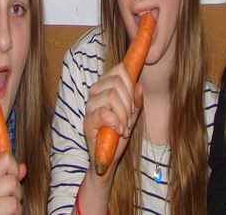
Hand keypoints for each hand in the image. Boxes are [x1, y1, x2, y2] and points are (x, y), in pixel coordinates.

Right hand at [0, 152, 25, 214]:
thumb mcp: (4, 190)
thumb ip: (12, 176)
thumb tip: (23, 167)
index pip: (4, 157)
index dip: (13, 167)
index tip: (10, 179)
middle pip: (12, 173)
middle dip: (16, 187)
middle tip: (8, 199)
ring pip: (14, 187)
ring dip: (16, 200)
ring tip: (7, 208)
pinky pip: (14, 204)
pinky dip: (16, 211)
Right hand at [83, 62, 143, 181]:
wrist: (109, 156)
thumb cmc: (120, 131)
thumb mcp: (133, 114)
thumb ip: (136, 99)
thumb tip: (138, 85)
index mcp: (106, 85)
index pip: (119, 69)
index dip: (130, 83)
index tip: (133, 101)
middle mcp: (95, 91)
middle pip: (117, 82)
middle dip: (129, 101)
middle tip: (130, 118)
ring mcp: (89, 105)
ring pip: (111, 95)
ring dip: (123, 114)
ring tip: (125, 126)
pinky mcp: (87, 120)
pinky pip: (104, 112)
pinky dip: (116, 122)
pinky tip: (119, 130)